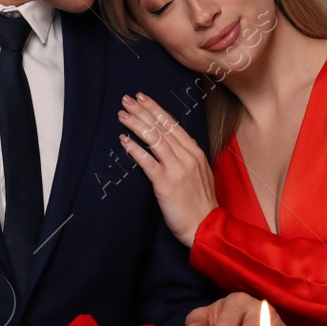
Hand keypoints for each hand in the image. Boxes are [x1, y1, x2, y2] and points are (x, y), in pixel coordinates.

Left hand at [118, 93, 216, 246]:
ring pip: (154, 139)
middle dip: (143, 111)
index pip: (173, 125)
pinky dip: (134, 149)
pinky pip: (148, 161)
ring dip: (136, 124)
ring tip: (122, 115)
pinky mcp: (166, 183)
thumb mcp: (201, 174)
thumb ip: (188, 158)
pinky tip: (123, 140)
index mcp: (195, 153)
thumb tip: (175, 144)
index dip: (156, 110)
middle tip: (126, 99)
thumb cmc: (201, 203)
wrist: (205, 226)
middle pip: (162, 128)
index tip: (143, 99)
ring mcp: (177, 169)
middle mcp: (187, 157)